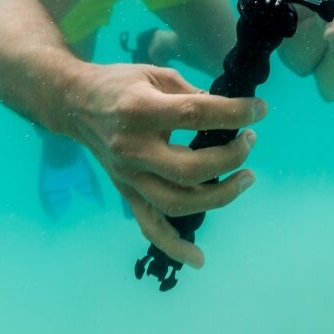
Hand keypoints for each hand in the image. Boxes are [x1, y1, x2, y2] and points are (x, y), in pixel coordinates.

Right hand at [71, 63, 265, 268]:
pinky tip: (199, 259)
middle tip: (250, 141)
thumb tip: (230, 112)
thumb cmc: (120, 84)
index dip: (233, 113)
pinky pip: (149, 226)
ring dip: (220, 196)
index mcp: (139, 111)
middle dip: (230, 157)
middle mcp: (132, 149)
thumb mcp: (156, 74)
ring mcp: (128, 176)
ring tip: (246, 177)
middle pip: (190, 169)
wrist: (73, 103)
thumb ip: (192, 94)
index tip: (260, 110)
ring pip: (176, 202)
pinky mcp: (126, 192)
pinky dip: (174, 246)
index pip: (194, 115)